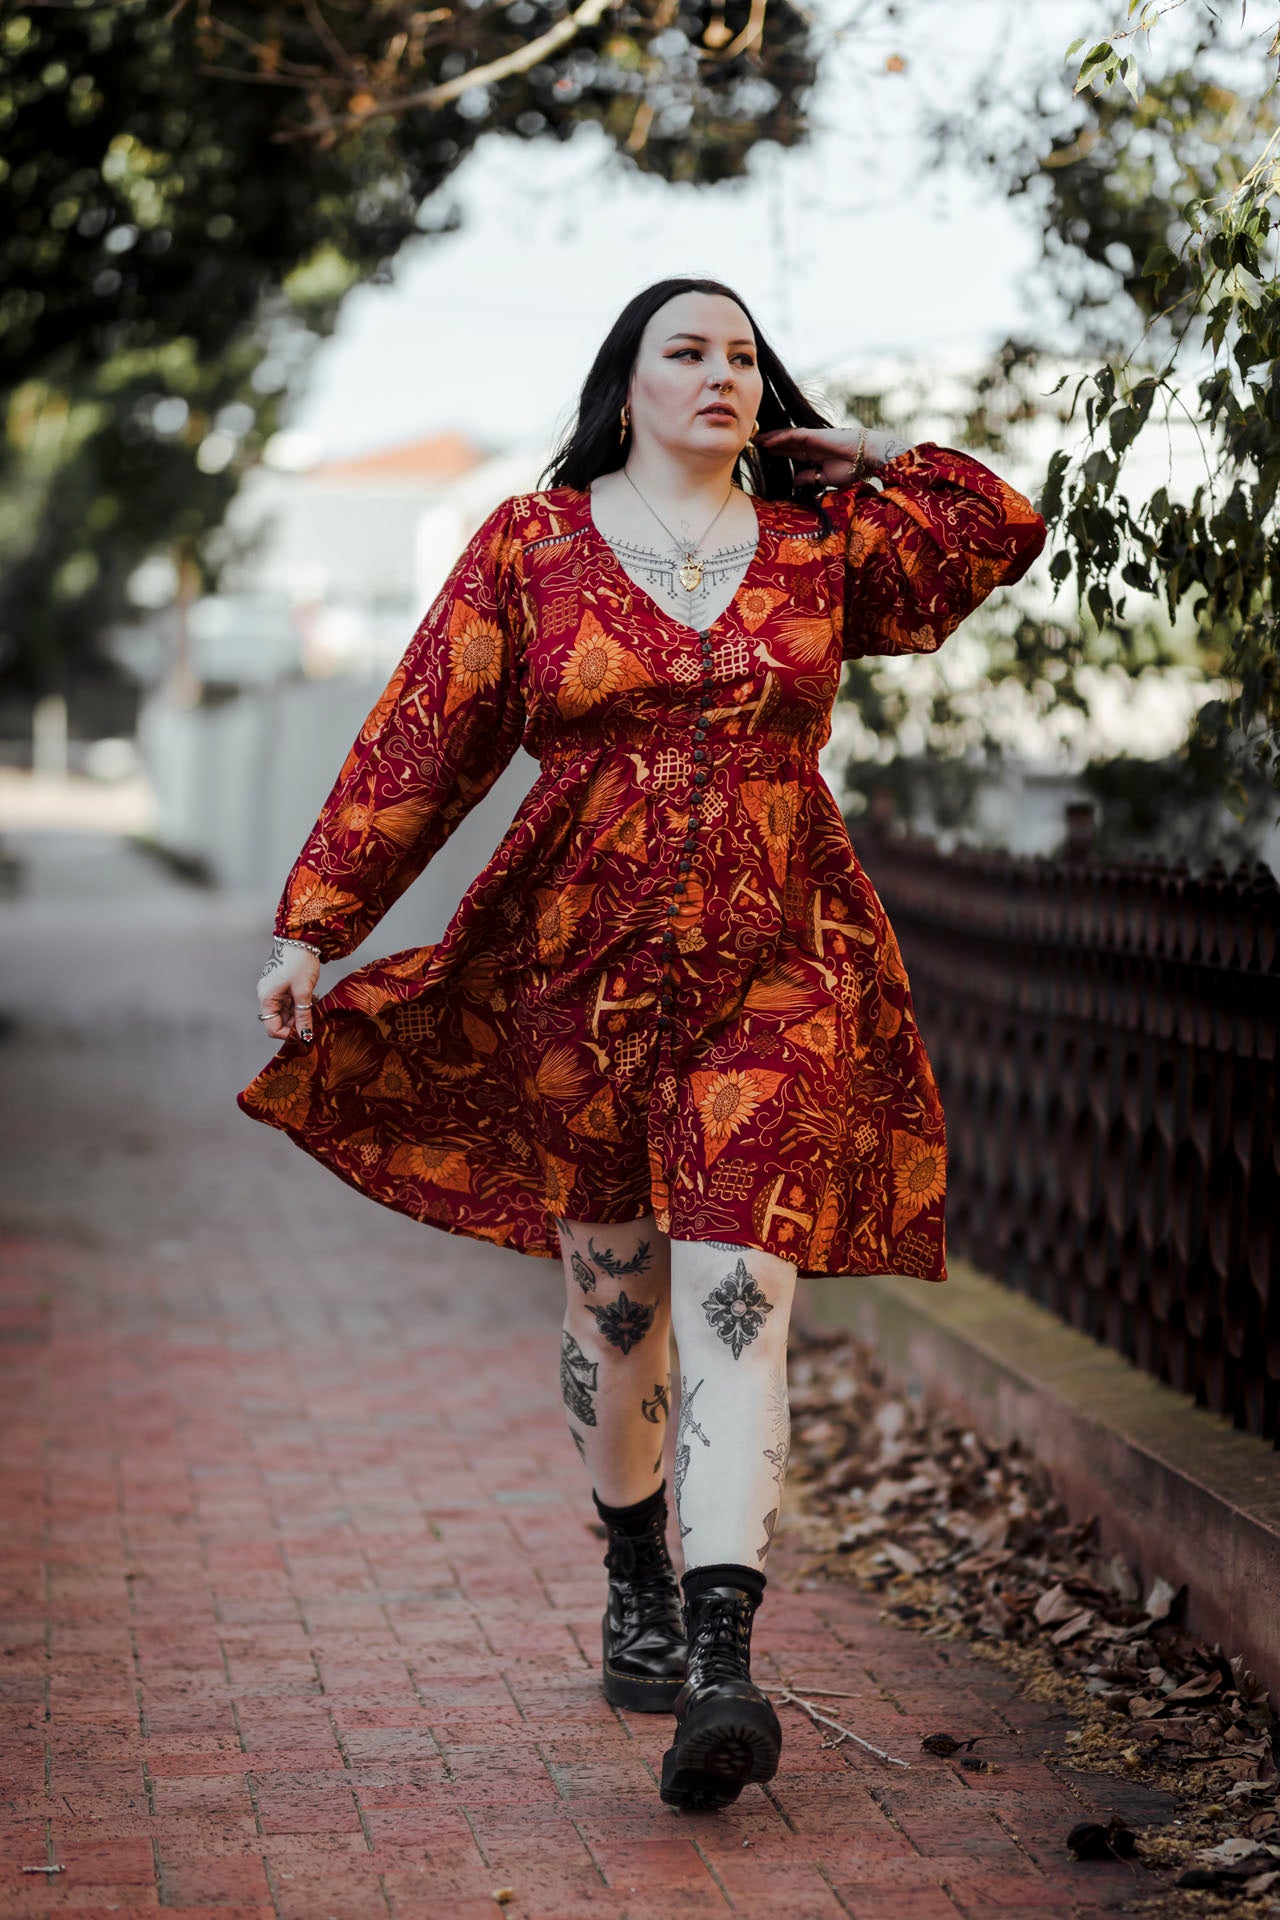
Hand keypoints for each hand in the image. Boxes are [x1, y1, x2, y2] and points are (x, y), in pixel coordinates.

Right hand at [257, 936, 320, 1043]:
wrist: (300, 938)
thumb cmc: (299, 962)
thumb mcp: (304, 991)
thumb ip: (303, 1015)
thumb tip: (305, 1036)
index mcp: (267, 998)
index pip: (272, 1028)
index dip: (289, 1033)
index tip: (306, 1031)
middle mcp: (267, 996)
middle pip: (280, 1021)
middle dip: (297, 1022)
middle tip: (314, 1016)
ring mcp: (274, 990)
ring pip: (287, 1012)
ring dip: (301, 1013)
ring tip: (315, 1005)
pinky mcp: (282, 985)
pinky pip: (290, 1002)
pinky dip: (301, 1004)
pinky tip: (313, 998)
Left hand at [755, 423, 911, 487]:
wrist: (865, 457)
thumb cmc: (851, 469)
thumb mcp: (825, 478)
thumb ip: (809, 478)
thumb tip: (794, 482)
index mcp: (815, 456)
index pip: (792, 453)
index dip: (778, 453)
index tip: (765, 454)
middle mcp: (811, 446)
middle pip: (785, 443)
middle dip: (770, 444)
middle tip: (753, 444)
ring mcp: (812, 439)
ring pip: (786, 437)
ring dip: (770, 438)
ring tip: (755, 440)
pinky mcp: (813, 435)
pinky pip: (793, 436)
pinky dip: (780, 438)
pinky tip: (768, 441)